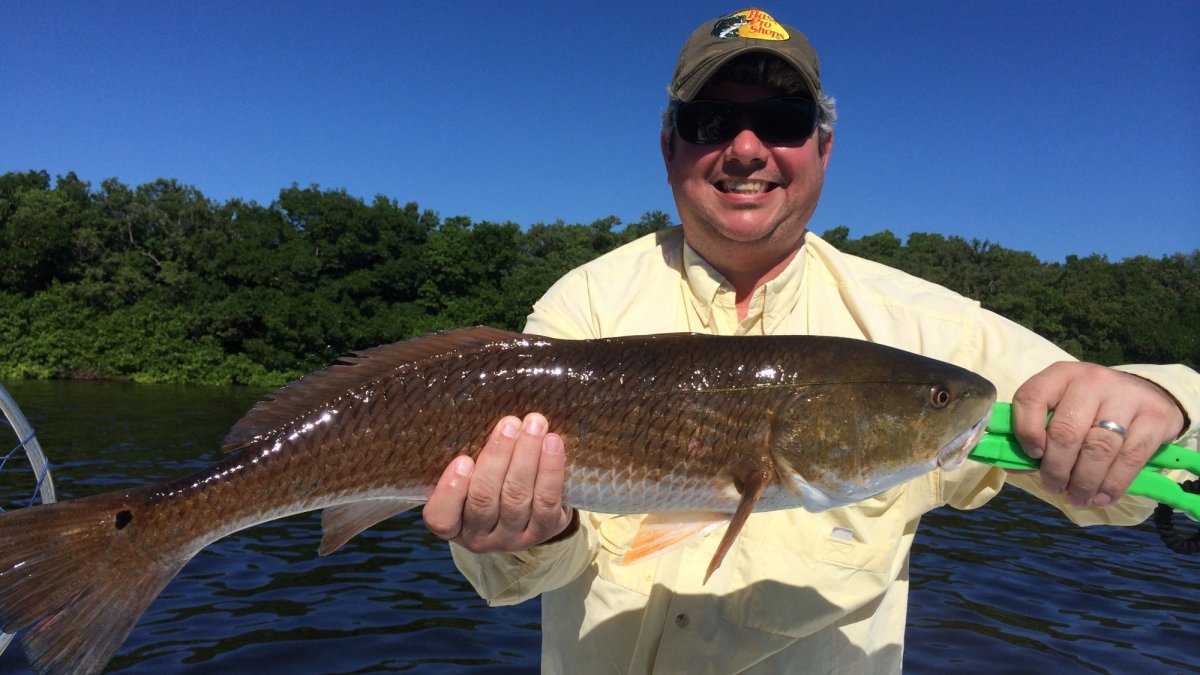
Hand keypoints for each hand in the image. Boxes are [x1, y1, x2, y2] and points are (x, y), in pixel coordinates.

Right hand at [422, 413, 573, 552]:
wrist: (528, 508)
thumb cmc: (488, 481)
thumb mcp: (469, 476)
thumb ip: (469, 458)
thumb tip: (478, 415)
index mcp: (452, 524)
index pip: (441, 518)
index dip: (451, 491)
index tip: (463, 460)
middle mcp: (479, 537)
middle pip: (484, 499)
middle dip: (498, 457)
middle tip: (509, 423)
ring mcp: (512, 538)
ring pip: (517, 497)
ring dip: (527, 456)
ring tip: (534, 424)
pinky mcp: (544, 532)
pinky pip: (547, 501)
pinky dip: (551, 470)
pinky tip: (553, 442)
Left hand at [1011, 362, 1184, 507]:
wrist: (1149, 396)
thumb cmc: (1092, 409)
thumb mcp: (1062, 409)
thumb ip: (1037, 434)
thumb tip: (1013, 467)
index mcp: (1060, 375)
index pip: (1031, 397)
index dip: (1025, 430)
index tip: (1032, 455)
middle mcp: (1091, 381)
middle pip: (1066, 431)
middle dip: (1056, 469)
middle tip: (1054, 488)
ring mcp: (1125, 396)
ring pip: (1098, 448)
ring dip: (1083, 482)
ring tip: (1077, 498)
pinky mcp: (1154, 417)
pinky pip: (1129, 457)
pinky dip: (1113, 484)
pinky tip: (1102, 497)